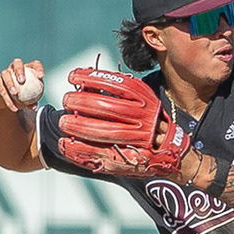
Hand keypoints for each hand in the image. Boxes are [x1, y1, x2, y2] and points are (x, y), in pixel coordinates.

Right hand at [0, 60, 44, 113]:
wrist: (7, 102)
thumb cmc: (22, 97)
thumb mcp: (29, 100)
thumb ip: (32, 102)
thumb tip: (34, 106)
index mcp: (27, 69)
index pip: (34, 65)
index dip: (38, 68)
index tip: (41, 76)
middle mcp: (14, 68)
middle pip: (17, 63)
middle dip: (19, 70)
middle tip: (22, 80)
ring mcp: (4, 74)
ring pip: (6, 75)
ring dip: (10, 84)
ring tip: (15, 93)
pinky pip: (1, 89)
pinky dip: (7, 98)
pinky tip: (13, 106)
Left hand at [57, 66, 189, 177]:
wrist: (169, 149)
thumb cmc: (148, 119)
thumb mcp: (139, 98)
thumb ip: (117, 90)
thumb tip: (86, 82)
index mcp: (143, 98)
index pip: (114, 83)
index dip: (90, 78)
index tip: (72, 76)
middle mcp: (142, 117)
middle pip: (106, 107)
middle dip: (80, 102)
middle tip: (66, 100)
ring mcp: (136, 139)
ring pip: (103, 131)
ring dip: (78, 126)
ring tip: (63, 122)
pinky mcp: (128, 157)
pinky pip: (100, 153)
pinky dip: (80, 149)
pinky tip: (66, 144)